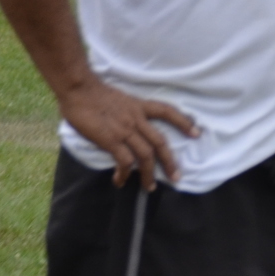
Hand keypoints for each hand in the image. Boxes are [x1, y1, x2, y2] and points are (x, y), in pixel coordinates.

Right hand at [57, 78, 197, 189]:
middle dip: (170, 161)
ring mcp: (125, 130)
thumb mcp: (119, 99)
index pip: (167, 112)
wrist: (78, 88)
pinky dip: (124, 173)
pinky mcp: (111, 139)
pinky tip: (120, 180)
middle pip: (160, 142)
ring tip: (149, 187)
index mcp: (139, 106)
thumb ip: (126, 113)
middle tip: (176, 177)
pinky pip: (124, 161)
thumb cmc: (93, 92)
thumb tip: (126, 128)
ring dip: (149, 174)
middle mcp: (136, 119)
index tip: (196, 133)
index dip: (183, 122)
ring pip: (146, 155)